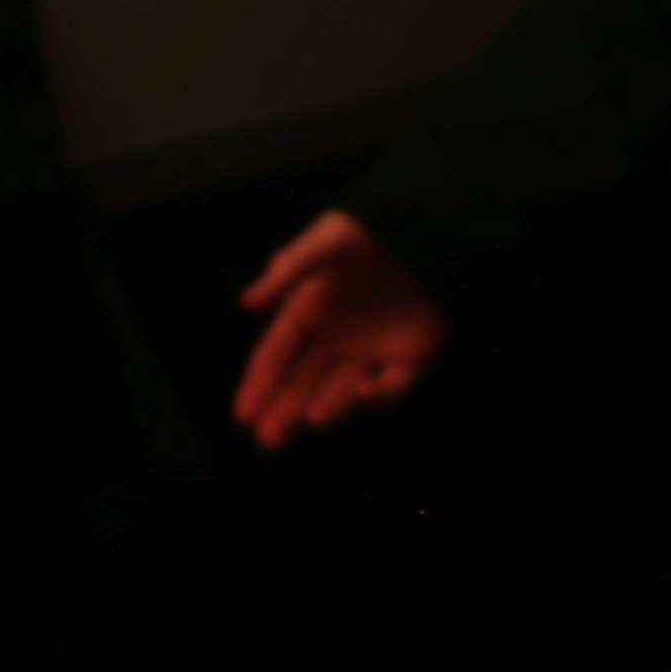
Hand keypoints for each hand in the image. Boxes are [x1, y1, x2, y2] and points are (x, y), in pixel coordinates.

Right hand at [233, 211, 448, 450]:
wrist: (426, 232)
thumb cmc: (369, 233)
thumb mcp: (325, 242)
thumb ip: (287, 272)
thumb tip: (246, 304)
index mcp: (310, 310)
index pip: (277, 354)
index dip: (259, 383)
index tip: (244, 413)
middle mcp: (336, 337)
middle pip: (304, 382)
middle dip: (285, 410)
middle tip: (268, 440)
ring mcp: (372, 349)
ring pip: (343, 389)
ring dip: (327, 406)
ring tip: (311, 420)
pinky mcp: (409, 356)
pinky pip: (393, 384)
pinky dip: (381, 393)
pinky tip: (366, 391)